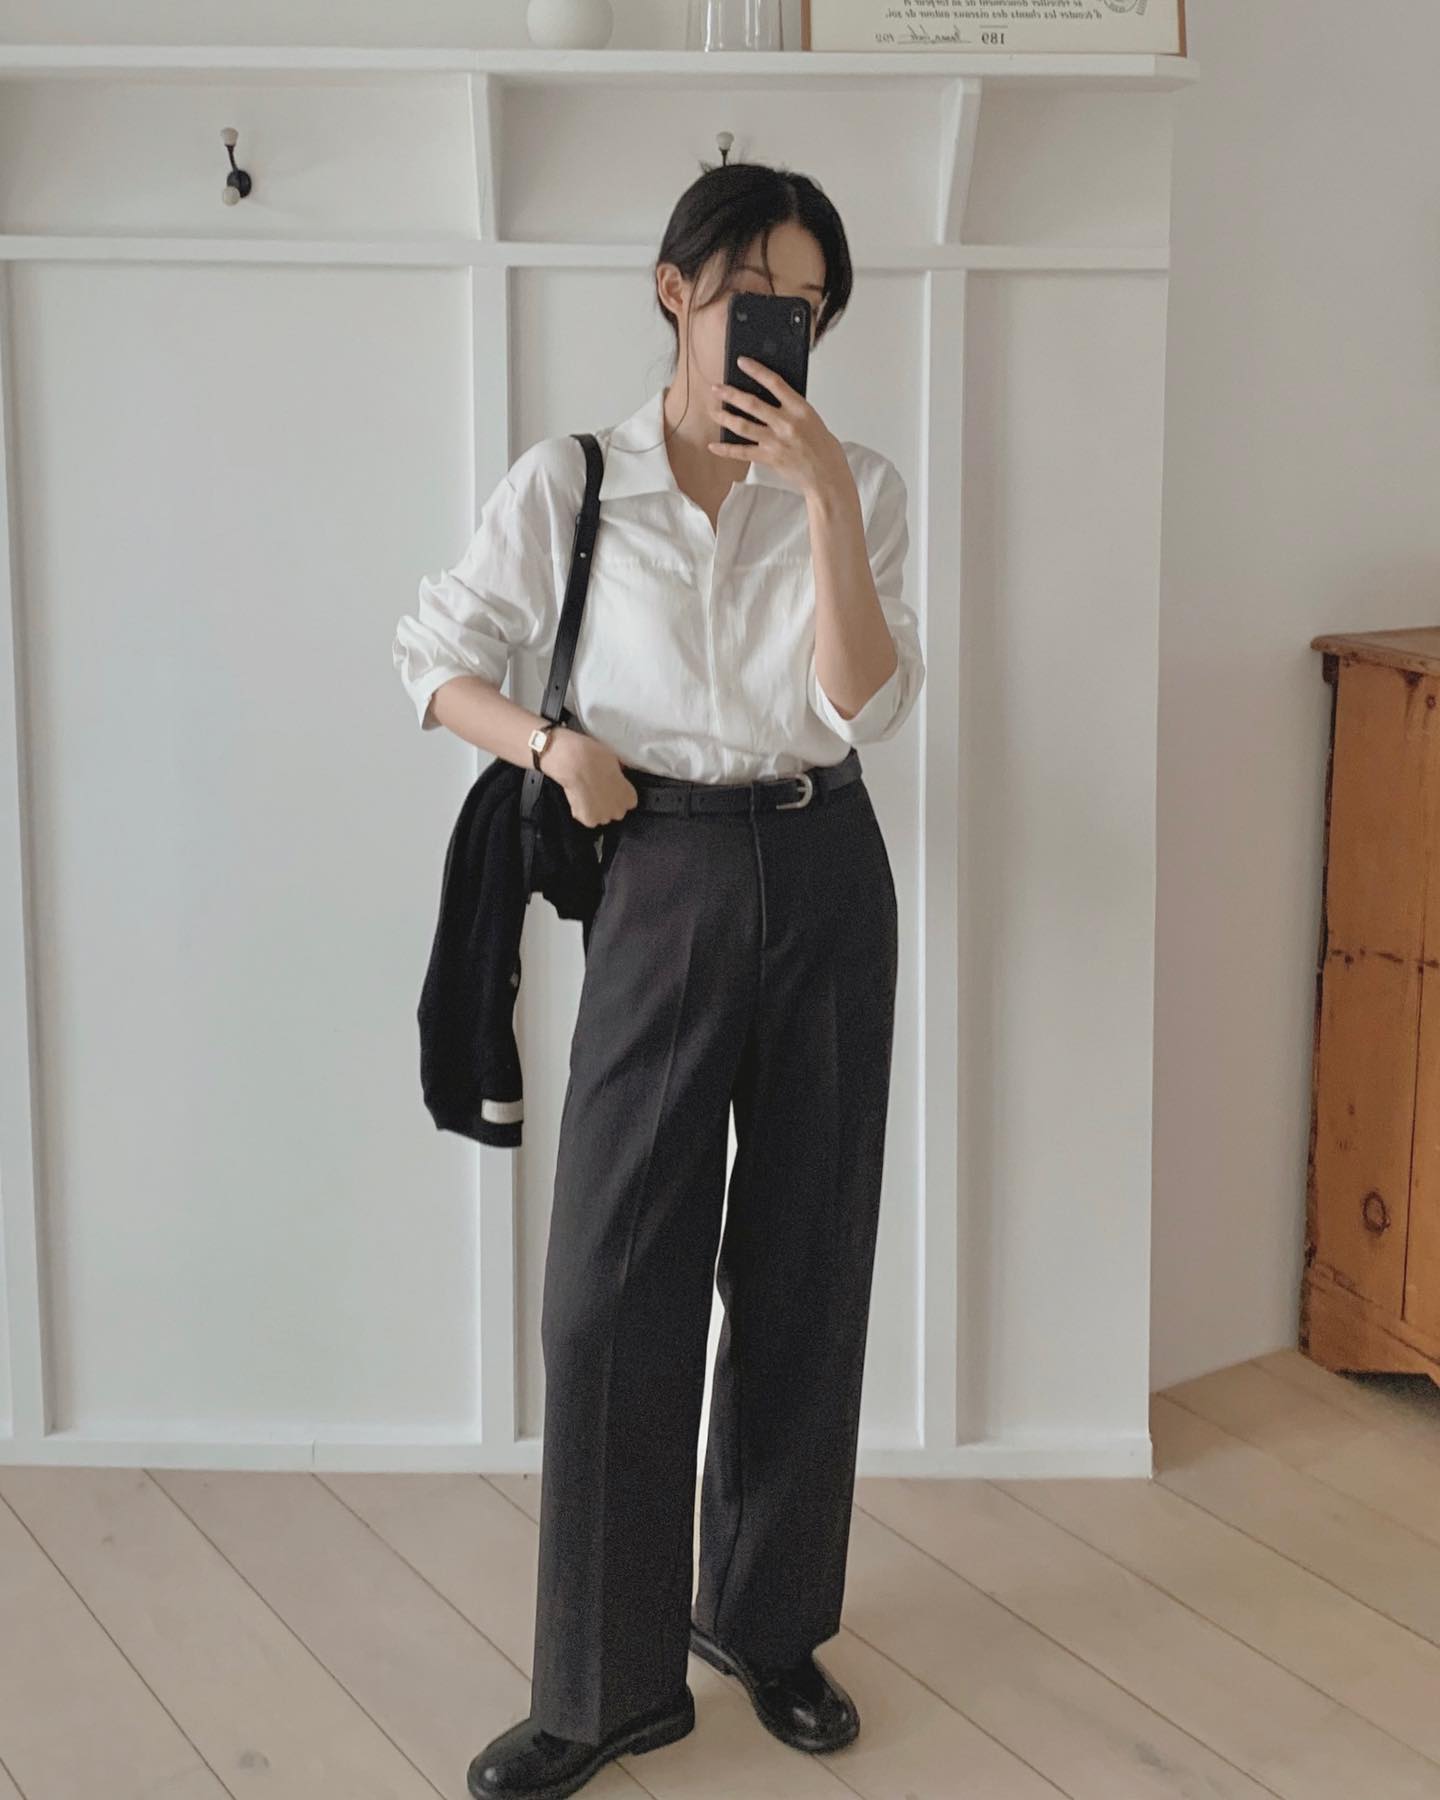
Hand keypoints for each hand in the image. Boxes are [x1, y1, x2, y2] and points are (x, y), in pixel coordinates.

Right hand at [541, 727, 637, 829]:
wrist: (576, 762)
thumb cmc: (596, 758)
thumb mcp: (616, 764)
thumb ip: (619, 777)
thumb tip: (616, 776)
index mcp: (630, 798)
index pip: (627, 803)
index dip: (617, 795)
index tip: (610, 788)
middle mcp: (620, 811)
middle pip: (614, 812)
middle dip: (606, 803)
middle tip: (595, 790)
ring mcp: (604, 817)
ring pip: (599, 816)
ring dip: (593, 808)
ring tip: (585, 793)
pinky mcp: (589, 820)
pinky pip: (585, 818)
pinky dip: (581, 810)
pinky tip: (578, 797)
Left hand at [708, 356, 851, 503]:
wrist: (826, 474)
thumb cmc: (821, 446)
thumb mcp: (811, 418)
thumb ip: (791, 408)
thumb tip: (769, 399)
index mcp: (799, 408)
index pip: (774, 383)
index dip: (756, 370)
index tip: (741, 362)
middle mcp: (786, 423)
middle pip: (752, 404)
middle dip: (731, 394)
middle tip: (716, 388)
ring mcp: (776, 441)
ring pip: (743, 426)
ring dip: (725, 417)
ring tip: (713, 411)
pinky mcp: (769, 458)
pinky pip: (743, 452)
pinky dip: (726, 449)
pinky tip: (714, 446)